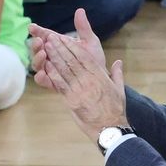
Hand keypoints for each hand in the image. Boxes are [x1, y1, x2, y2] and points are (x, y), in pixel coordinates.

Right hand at [29, 8, 106, 90]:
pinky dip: (41, 77)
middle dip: (35, 45)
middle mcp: (51, 57)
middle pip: (37, 50)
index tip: (32, 27)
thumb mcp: (90, 42)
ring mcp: (51, 70)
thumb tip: (80, 10)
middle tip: (39, 41)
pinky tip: (42, 73)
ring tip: (42, 54)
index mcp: (58, 45)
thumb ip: (83, 27)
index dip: (37, 31)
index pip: (44, 35)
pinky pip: (43, 81)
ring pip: (37, 65)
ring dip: (37, 59)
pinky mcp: (54, 83)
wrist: (102, 78)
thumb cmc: (94, 59)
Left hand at [37, 22, 126, 139]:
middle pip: (72, 60)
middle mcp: (89, 80)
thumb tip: (118, 62)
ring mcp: (79, 90)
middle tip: (51, 37)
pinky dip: (52, 74)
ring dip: (54, 57)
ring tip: (46, 47)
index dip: (73, 46)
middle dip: (60, 48)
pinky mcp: (71, 100)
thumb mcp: (119, 89)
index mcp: (100, 76)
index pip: (84, 57)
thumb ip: (117, 74)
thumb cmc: (115, 110)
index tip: (65, 38)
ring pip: (64, 69)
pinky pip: (60, 84)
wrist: (110, 128)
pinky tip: (46, 66)